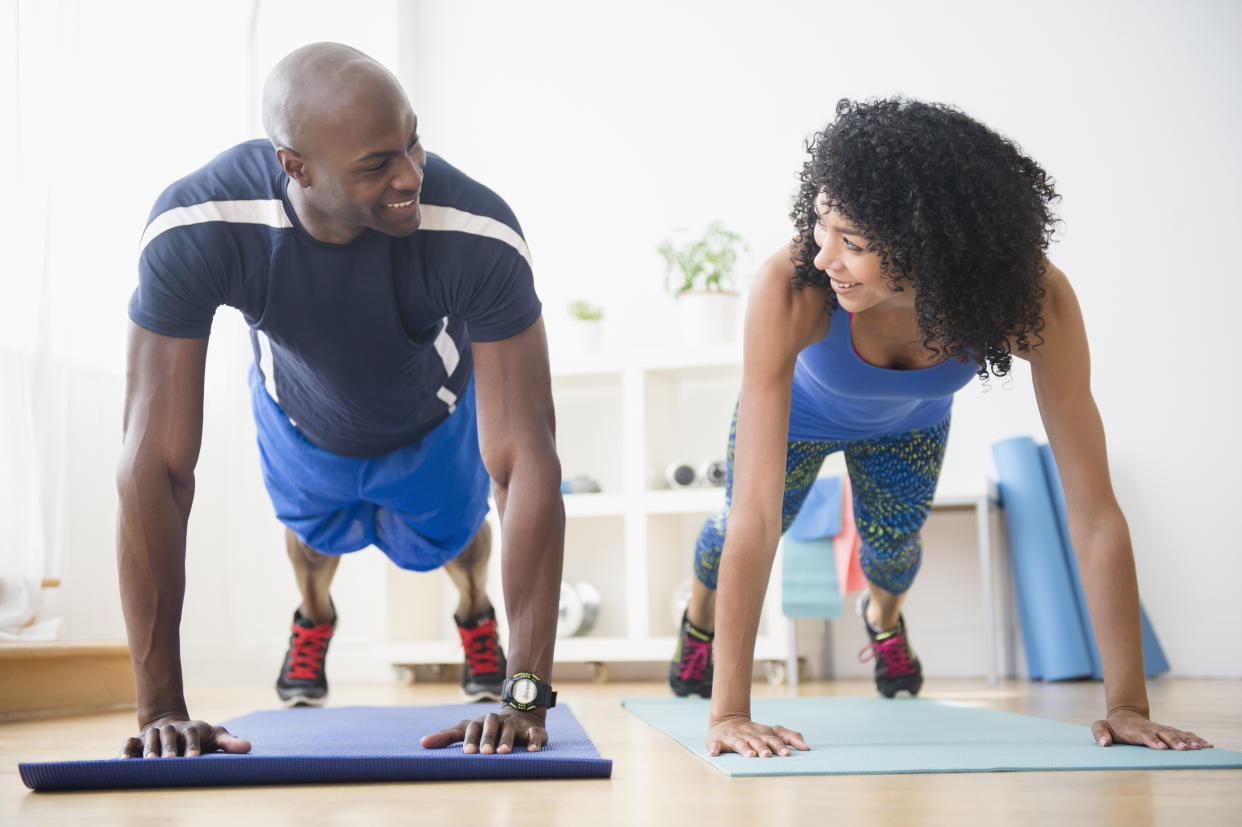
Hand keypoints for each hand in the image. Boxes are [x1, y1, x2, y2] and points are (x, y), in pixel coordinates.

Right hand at [119, 712, 251, 757]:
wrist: (171, 723)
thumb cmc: (198, 735)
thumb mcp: (215, 735)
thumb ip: (229, 742)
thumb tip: (248, 747)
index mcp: (190, 729)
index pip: (192, 735)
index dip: (193, 746)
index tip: (194, 758)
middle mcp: (170, 730)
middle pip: (169, 737)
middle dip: (169, 748)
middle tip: (169, 761)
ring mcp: (153, 734)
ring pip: (149, 740)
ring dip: (148, 750)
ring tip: (149, 762)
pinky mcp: (137, 740)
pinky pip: (128, 744)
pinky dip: (124, 751)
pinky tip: (120, 761)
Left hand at [419, 705, 547, 753]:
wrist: (521, 711)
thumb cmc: (488, 727)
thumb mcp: (467, 729)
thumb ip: (446, 736)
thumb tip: (421, 743)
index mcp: (481, 721)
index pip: (473, 728)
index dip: (470, 739)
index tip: (467, 753)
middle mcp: (498, 721)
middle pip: (492, 725)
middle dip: (488, 739)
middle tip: (485, 753)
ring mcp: (516, 724)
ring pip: (511, 729)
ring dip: (507, 740)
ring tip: (503, 753)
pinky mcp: (533, 730)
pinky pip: (535, 734)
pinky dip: (534, 741)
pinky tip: (532, 751)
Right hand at [706, 713, 808, 757]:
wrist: (726, 721)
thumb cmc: (754, 732)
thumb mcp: (772, 731)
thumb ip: (790, 736)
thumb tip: (807, 747)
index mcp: (762, 733)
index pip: (773, 739)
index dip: (780, 746)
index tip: (787, 754)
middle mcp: (749, 735)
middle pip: (758, 741)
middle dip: (763, 748)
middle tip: (768, 755)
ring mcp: (734, 737)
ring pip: (740, 743)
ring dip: (745, 749)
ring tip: (750, 755)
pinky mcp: (719, 740)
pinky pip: (716, 745)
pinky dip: (714, 748)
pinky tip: (713, 753)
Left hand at [1091, 708, 1212, 749]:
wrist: (1125, 715)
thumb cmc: (1113, 726)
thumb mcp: (1101, 727)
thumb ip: (1100, 733)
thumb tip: (1104, 743)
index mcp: (1136, 729)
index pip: (1145, 735)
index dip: (1153, 740)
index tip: (1161, 747)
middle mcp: (1152, 728)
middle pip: (1164, 734)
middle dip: (1174, 741)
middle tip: (1184, 749)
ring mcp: (1161, 730)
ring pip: (1176, 734)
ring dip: (1188, 741)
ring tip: (1199, 748)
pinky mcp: (1169, 732)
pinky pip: (1184, 734)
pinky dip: (1195, 739)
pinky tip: (1207, 745)